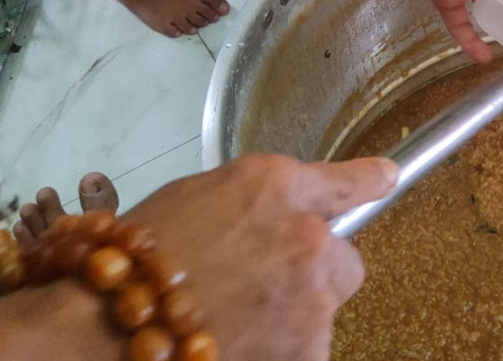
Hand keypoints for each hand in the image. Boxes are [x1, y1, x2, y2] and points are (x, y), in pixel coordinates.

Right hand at [123, 156, 397, 360]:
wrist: (97, 334)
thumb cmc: (128, 266)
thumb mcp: (192, 202)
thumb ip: (254, 202)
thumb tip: (283, 210)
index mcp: (273, 187)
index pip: (345, 180)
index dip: (368, 180)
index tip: (386, 178)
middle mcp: (304, 237)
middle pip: (343, 260)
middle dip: (314, 275)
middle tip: (262, 289)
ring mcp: (310, 300)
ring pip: (321, 310)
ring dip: (291, 317)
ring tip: (229, 324)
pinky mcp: (306, 353)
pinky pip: (306, 349)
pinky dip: (281, 352)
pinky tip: (235, 347)